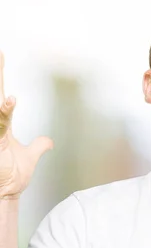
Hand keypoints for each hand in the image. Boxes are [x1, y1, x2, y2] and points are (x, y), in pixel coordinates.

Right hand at [0, 51, 52, 199]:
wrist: (5, 194)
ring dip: (3, 99)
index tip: (1, 55)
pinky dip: (4, 112)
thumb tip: (49, 141)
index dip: (0, 76)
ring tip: (3, 71)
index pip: (0, 95)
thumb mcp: (30, 157)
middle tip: (1, 53)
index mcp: (1, 125)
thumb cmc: (12, 177)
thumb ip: (39, 146)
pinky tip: (10, 100)